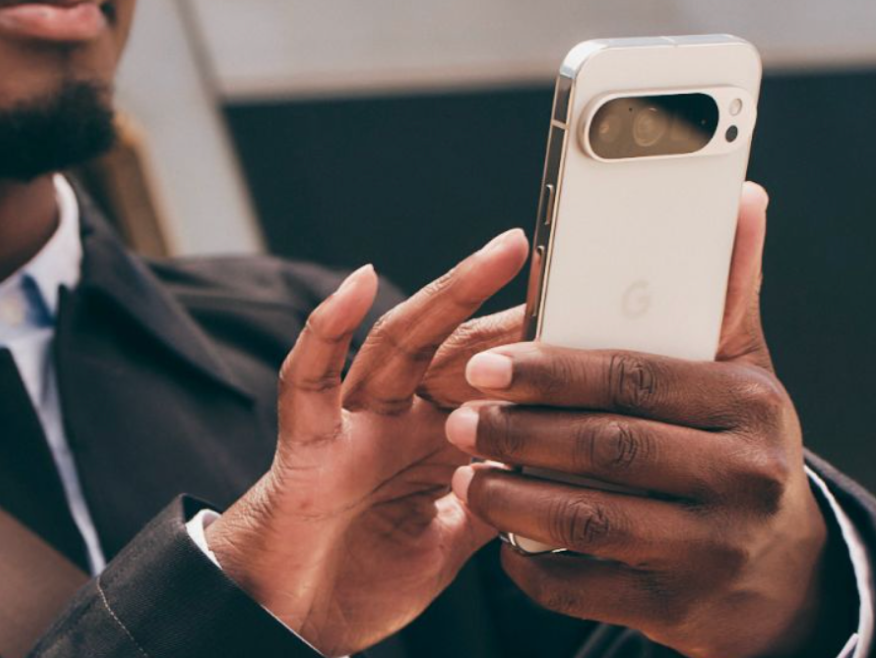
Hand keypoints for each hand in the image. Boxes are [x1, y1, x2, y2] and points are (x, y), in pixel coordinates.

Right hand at [207, 229, 528, 655]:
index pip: (488, 379)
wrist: (290, 626)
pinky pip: (309, 379)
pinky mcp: (306, 443)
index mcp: (431, 441)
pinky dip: (326, 329)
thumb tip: (557, 473)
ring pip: (399, 343)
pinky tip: (356, 286)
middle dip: (504, 304)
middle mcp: (393, 419)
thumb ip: (492, 499)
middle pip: (453, 346)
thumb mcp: (451, 540)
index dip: (532, 345)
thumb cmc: (358, 580)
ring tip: (497, 254)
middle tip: (559, 264)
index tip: (586, 309)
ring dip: (448, 294)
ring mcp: (351, 424)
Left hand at [443, 184, 836, 657]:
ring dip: (513, 497)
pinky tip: (500, 538)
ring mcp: (712, 551)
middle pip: (606, 449)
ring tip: (465, 475)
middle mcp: (743, 479)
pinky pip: (583, 586)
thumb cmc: (743, 454)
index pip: (636, 378)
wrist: (784, 582)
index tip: (485, 363)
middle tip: (459, 419)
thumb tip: (740, 195)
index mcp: (752, 406)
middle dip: (520, 432)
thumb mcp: (747, 374)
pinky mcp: (677, 610)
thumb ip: (727, 291)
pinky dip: (532, 564)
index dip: (551, 371)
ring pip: (588, 519)